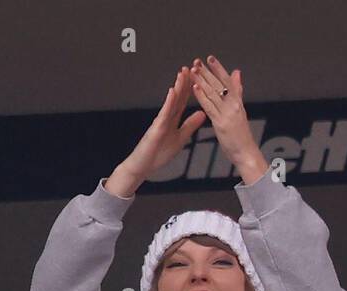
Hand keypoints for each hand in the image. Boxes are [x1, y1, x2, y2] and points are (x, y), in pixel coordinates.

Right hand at [108, 68, 206, 197]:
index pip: (184, 101)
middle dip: (184, 82)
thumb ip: (190, 126)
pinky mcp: (156, 128)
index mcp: (173, 120)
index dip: (191, 89)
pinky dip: (169, 102)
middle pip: (178, 97)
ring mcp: (160, 121)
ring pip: (171, 101)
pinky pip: (164, 113)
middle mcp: (166, 117)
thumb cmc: (158, 154)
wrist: (143, 166)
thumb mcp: (181, 138)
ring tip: (183, 74)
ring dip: (177, 87)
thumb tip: (202, 114)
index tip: (197, 76)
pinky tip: (172, 92)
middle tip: (191, 67)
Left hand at [189, 55, 267, 184]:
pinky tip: (195, 88)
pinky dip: (202, 97)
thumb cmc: (242, 136)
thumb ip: (238, 91)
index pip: (228, 81)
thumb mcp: (241, 111)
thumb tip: (237, 74)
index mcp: (238, 103)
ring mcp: (227, 114)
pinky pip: (210, 108)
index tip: (210, 59)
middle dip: (208, 72)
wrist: (247, 154)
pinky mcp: (221, 124)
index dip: (219, 69)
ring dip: (202, 81)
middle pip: (220, 85)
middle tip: (197, 61)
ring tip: (193, 70)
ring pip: (213, 94)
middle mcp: (234, 106)